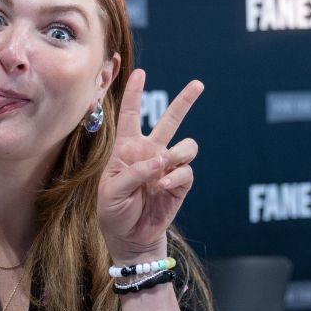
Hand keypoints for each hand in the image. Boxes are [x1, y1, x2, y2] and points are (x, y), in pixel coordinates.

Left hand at [96, 69, 201, 261]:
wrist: (131, 238)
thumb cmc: (114, 211)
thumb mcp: (111, 191)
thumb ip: (134, 172)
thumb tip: (161, 160)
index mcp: (127, 148)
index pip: (131, 115)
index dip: (135, 93)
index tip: (140, 72)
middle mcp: (150, 152)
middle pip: (170, 120)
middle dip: (185, 101)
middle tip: (198, 84)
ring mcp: (167, 166)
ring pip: (186, 145)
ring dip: (176, 155)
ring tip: (163, 168)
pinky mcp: (180, 183)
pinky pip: (186, 170)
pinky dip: (175, 177)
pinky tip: (163, 188)